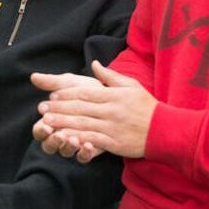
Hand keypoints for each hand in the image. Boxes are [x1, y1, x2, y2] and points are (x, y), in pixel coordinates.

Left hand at [31, 61, 156, 160]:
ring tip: (46, 122)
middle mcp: (112, 111)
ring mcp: (113, 127)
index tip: (52, 95)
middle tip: (41, 108)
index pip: (86, 93)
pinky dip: (77, 140)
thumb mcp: (131, 86)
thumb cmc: (147, 107)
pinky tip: (64, 139)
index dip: (67, 94)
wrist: (166, 130)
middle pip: (80, 109)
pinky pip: (93, 141)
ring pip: (83, 125)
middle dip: (59, 108)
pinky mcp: (114, 143)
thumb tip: (95, 64)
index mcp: (114, 96)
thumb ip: (111, 76)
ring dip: (63, 124)